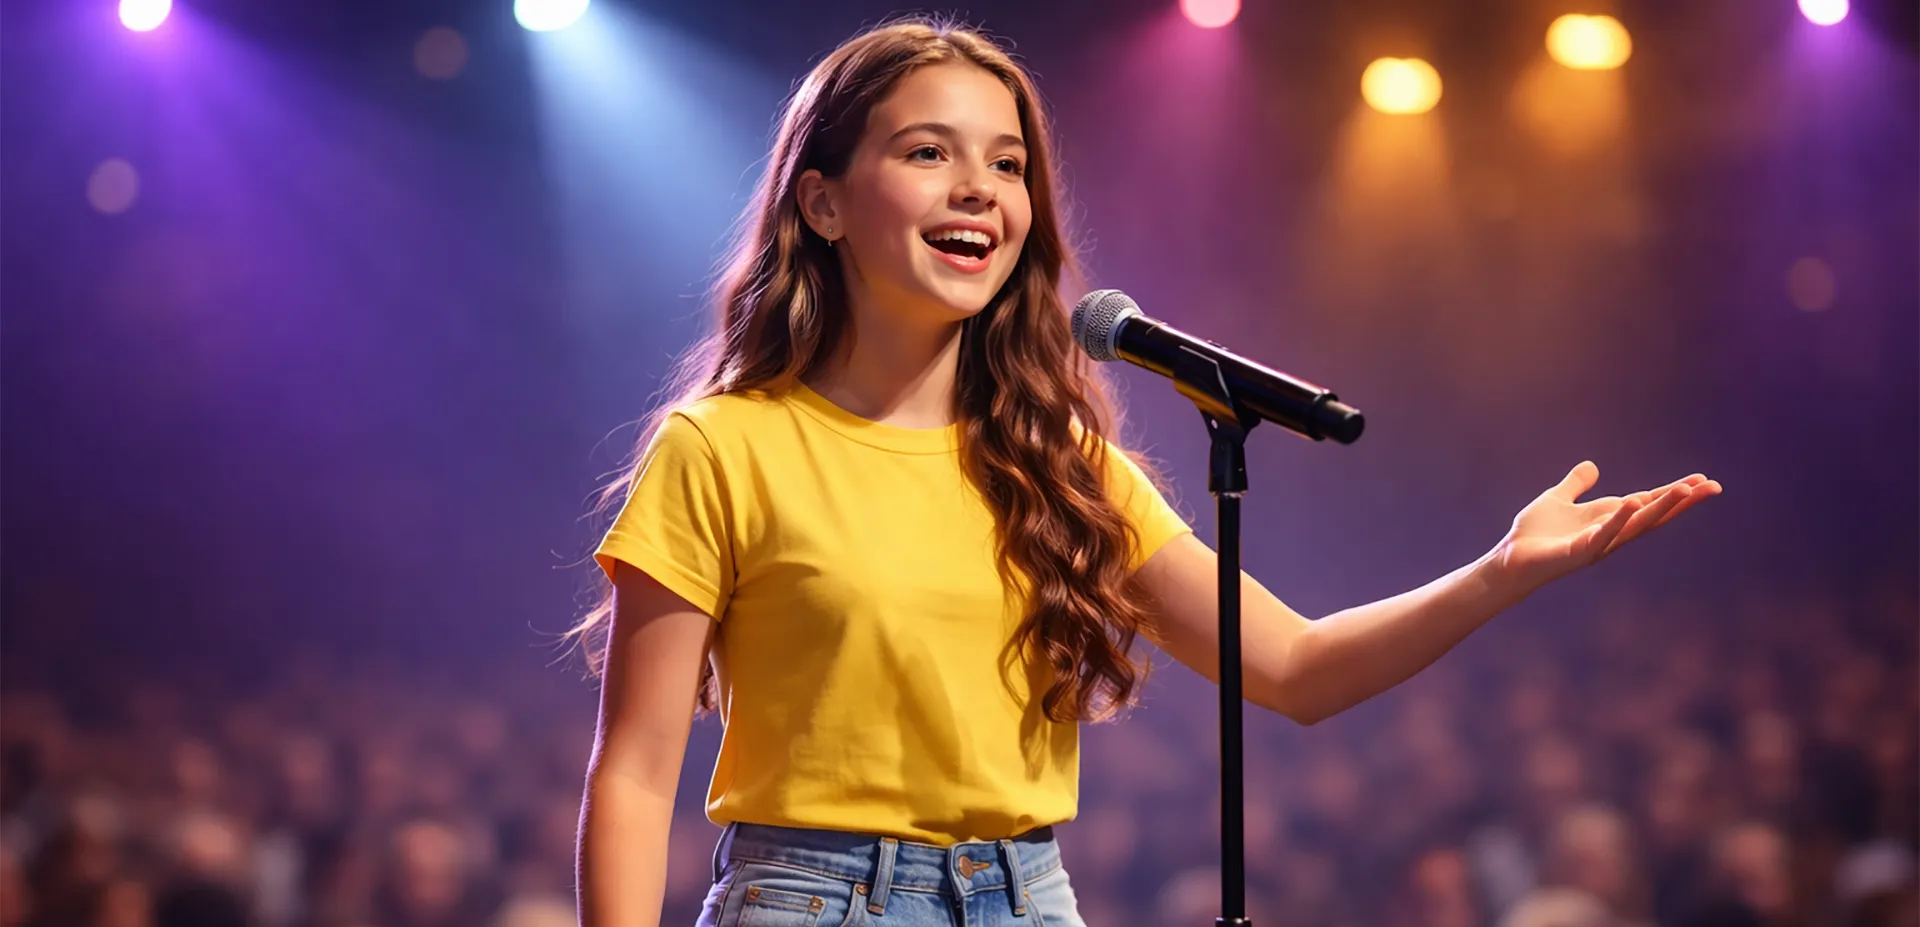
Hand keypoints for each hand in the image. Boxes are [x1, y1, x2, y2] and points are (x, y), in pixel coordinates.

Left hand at [1492, 461, 1720, 591]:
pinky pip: (1601, 535)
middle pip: (1653, 514)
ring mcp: (1597, 544)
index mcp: (1607, 518)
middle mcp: (1609, 532)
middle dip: (1682, 501)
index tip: (1702, 480)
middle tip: (1713, 487)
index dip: (1673, 492)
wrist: (1509, 559)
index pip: (1648, 502)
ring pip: (1636, 526)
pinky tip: (1631, 504)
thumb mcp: (1556, 499)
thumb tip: (1592, 466)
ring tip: (1685, 491)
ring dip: (1660, 509)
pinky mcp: (1578, 552)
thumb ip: (1575, 484)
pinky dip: (1616, 520)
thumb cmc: (1533, 535)